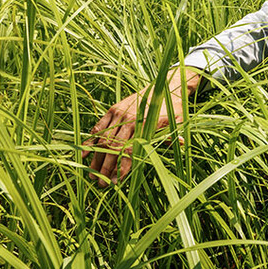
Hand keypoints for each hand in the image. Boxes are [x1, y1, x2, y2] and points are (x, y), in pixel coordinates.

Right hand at [83, 70, 196, 185]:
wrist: (164, 84)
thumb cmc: (171, 107)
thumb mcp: (175, 121)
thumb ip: (172, 134)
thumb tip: (182, 144)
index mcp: (145, 124)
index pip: (130, 151)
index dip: (122, 168)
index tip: (115, 182)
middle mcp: (130, 119)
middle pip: (113, 148)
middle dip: (106, 168)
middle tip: (100, 184)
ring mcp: (119, 113)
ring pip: (104, 139)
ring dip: (96, 158)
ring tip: (92, 174)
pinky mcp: (113, 109)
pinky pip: (99, 127)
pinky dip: (91, 141)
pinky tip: (85, 155)